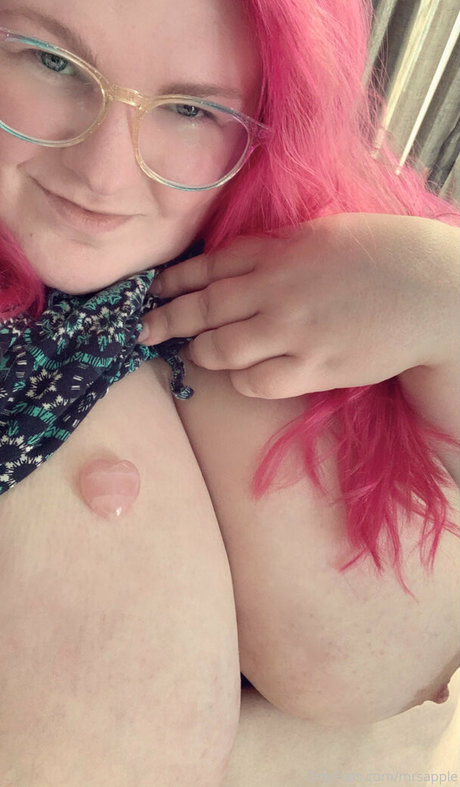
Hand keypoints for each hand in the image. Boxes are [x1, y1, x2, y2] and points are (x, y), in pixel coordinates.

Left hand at [139, 213, 457, 397]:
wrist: (430, 291)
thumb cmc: (381, 252)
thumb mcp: (321, 233)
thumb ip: (275, 249)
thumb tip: (238, 263)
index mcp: (277, 251)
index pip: (208, 267)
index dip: (174, 282)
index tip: (152, 292)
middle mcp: (274, 290)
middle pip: (202, 308)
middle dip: (165, 319)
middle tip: (143, 329)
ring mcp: (291, 331)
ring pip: (220, 348)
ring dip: (198, 351)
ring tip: (192, 352)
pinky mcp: (313, 368)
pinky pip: (256, 381)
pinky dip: (239, 378)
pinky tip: (240, 373)